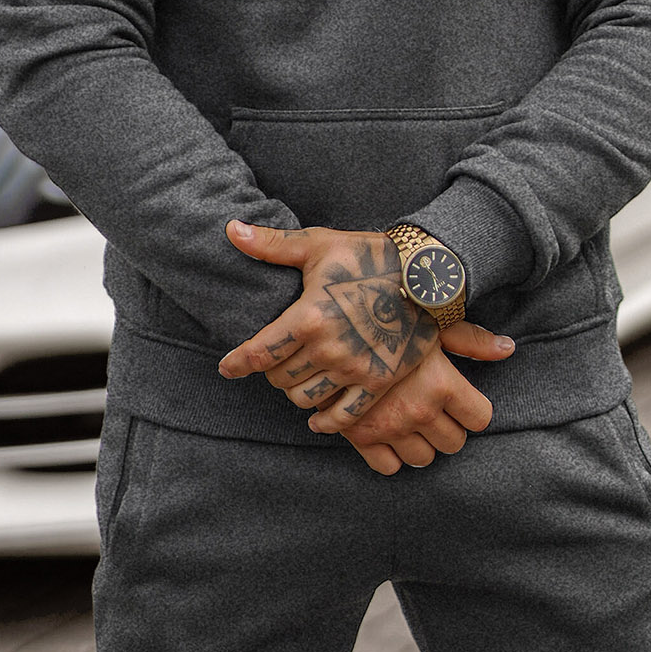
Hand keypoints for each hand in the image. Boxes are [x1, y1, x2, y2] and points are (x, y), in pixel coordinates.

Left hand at [218, 222, 440, 416]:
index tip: (226, 368)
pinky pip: (344, 416)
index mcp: (309, 316)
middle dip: (271, 371)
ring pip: (305, 398)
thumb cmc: (368, 255)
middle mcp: (328, 348)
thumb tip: (231, 229)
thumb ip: (272, 244)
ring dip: (295, 392)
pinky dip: (327, 421)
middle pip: (280, 378)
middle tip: (274, 361)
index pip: (260, 352)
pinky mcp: (378, 381)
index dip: (238, 363)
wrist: (424, 274)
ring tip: (296, 379)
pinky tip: (317, 418)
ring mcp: (354, 368)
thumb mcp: (318, 245)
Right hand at [321, 323, 514, 475]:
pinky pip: (388, 467)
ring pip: (423, 459)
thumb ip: (470, 339)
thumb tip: (508, 348)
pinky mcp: (360, 437)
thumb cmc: (384, 316)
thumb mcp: (429, 321)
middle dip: (449, 429)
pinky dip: (390, 455)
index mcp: (442, 383)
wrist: (328, 324)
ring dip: (421, 444)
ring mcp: (389, 427)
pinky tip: (388, 433)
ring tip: (411, 421)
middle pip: (454, 443)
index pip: (479, 418)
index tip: (463, 401)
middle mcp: (420, 411)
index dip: (473, 410)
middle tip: (436, 410)